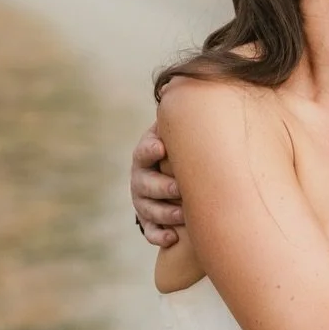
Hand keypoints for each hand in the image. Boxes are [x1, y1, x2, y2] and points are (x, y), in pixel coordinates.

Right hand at [132, 124, 184, 247]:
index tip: (161, 148)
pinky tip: (172, 239)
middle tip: (179, 189)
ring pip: (148, 210)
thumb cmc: (187, 152)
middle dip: (162, 187)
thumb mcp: (182, 136)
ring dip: (165, 213)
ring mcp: (143, 201)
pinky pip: (150, 232)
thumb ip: (186, 121)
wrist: (182, 176)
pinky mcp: (149, 221)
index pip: (143, 152)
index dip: (150, 150)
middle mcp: (141, 178)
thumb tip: (186, 89)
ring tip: (183, 216)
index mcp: (147, 155)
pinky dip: (159, 236)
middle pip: (145, 184)